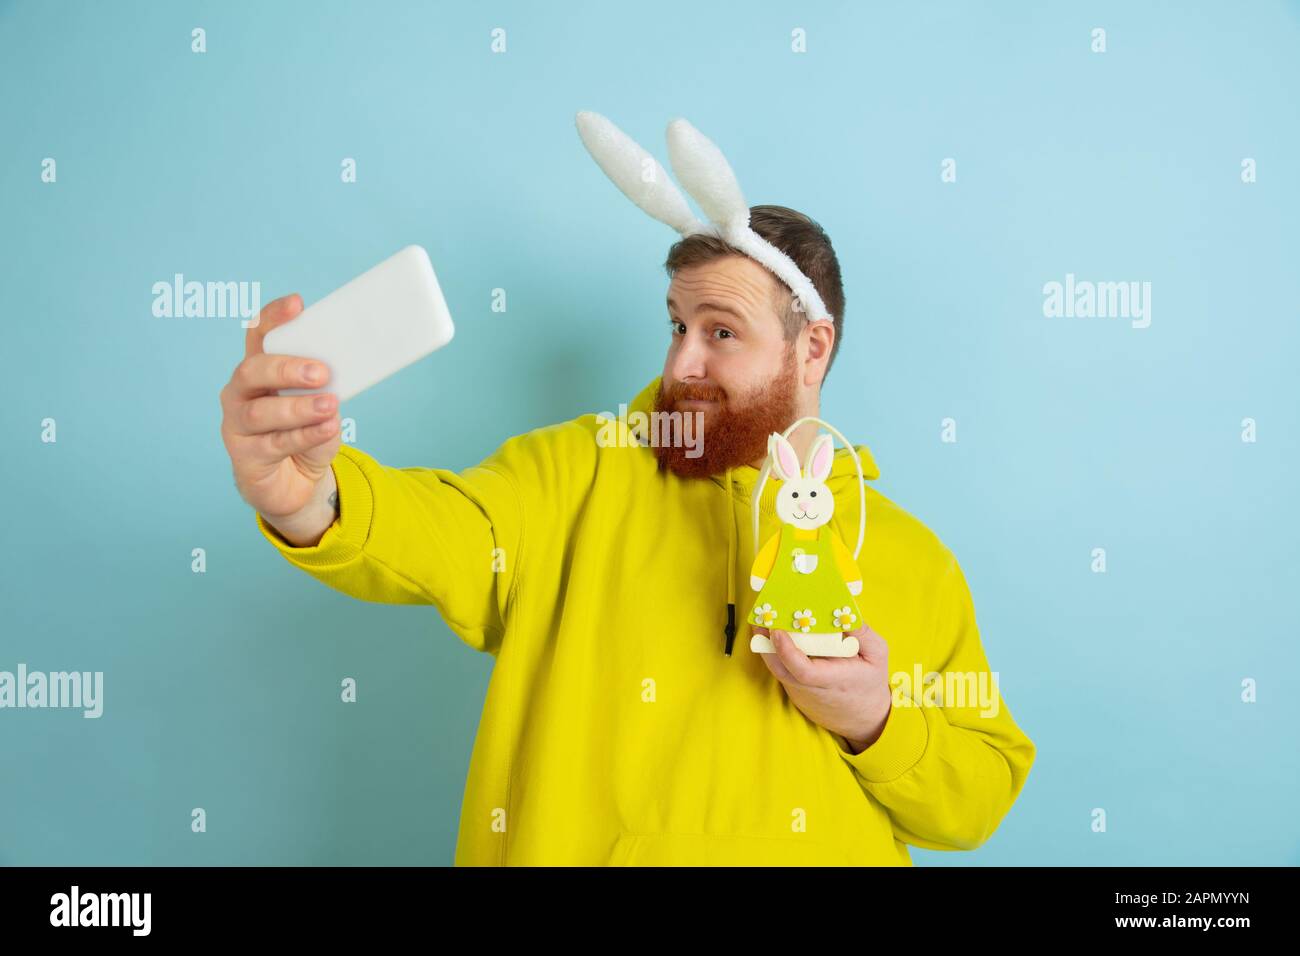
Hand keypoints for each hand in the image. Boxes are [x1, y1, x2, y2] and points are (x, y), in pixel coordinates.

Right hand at [219, 294, 340, 524]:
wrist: (295, 484)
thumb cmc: (307, 434)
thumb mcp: (322, 404)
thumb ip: (327, 386)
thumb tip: (350, 370)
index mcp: (259, 370)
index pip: (259, 335)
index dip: (274, 317)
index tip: (298, 304)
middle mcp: (240, 393)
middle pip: (252, 371)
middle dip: (286, 368)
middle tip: (320, 372)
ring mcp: (237, 425)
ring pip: (262, 412)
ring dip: (299, 407)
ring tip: (329, 404)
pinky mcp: (245, 458)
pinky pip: (275, 444)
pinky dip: (304, 435)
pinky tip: (327, 428)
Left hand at [751, 619, 892, 753]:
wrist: (864, 719)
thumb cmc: (870, 682)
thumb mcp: (878, 655)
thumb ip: (862, 632)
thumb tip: (843, 608)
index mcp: (835, 680)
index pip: (804, 671)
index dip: (787, 651)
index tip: (778, 631)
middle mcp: (813, 690)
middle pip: (781, 669)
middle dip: (766, 642)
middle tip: (761, 616)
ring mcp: (801, 693)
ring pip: (777, 669)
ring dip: (767, 645)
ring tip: (764, 619)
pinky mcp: (795, 692)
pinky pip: (782, 671)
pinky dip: (775, 652)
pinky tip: (775, 634)